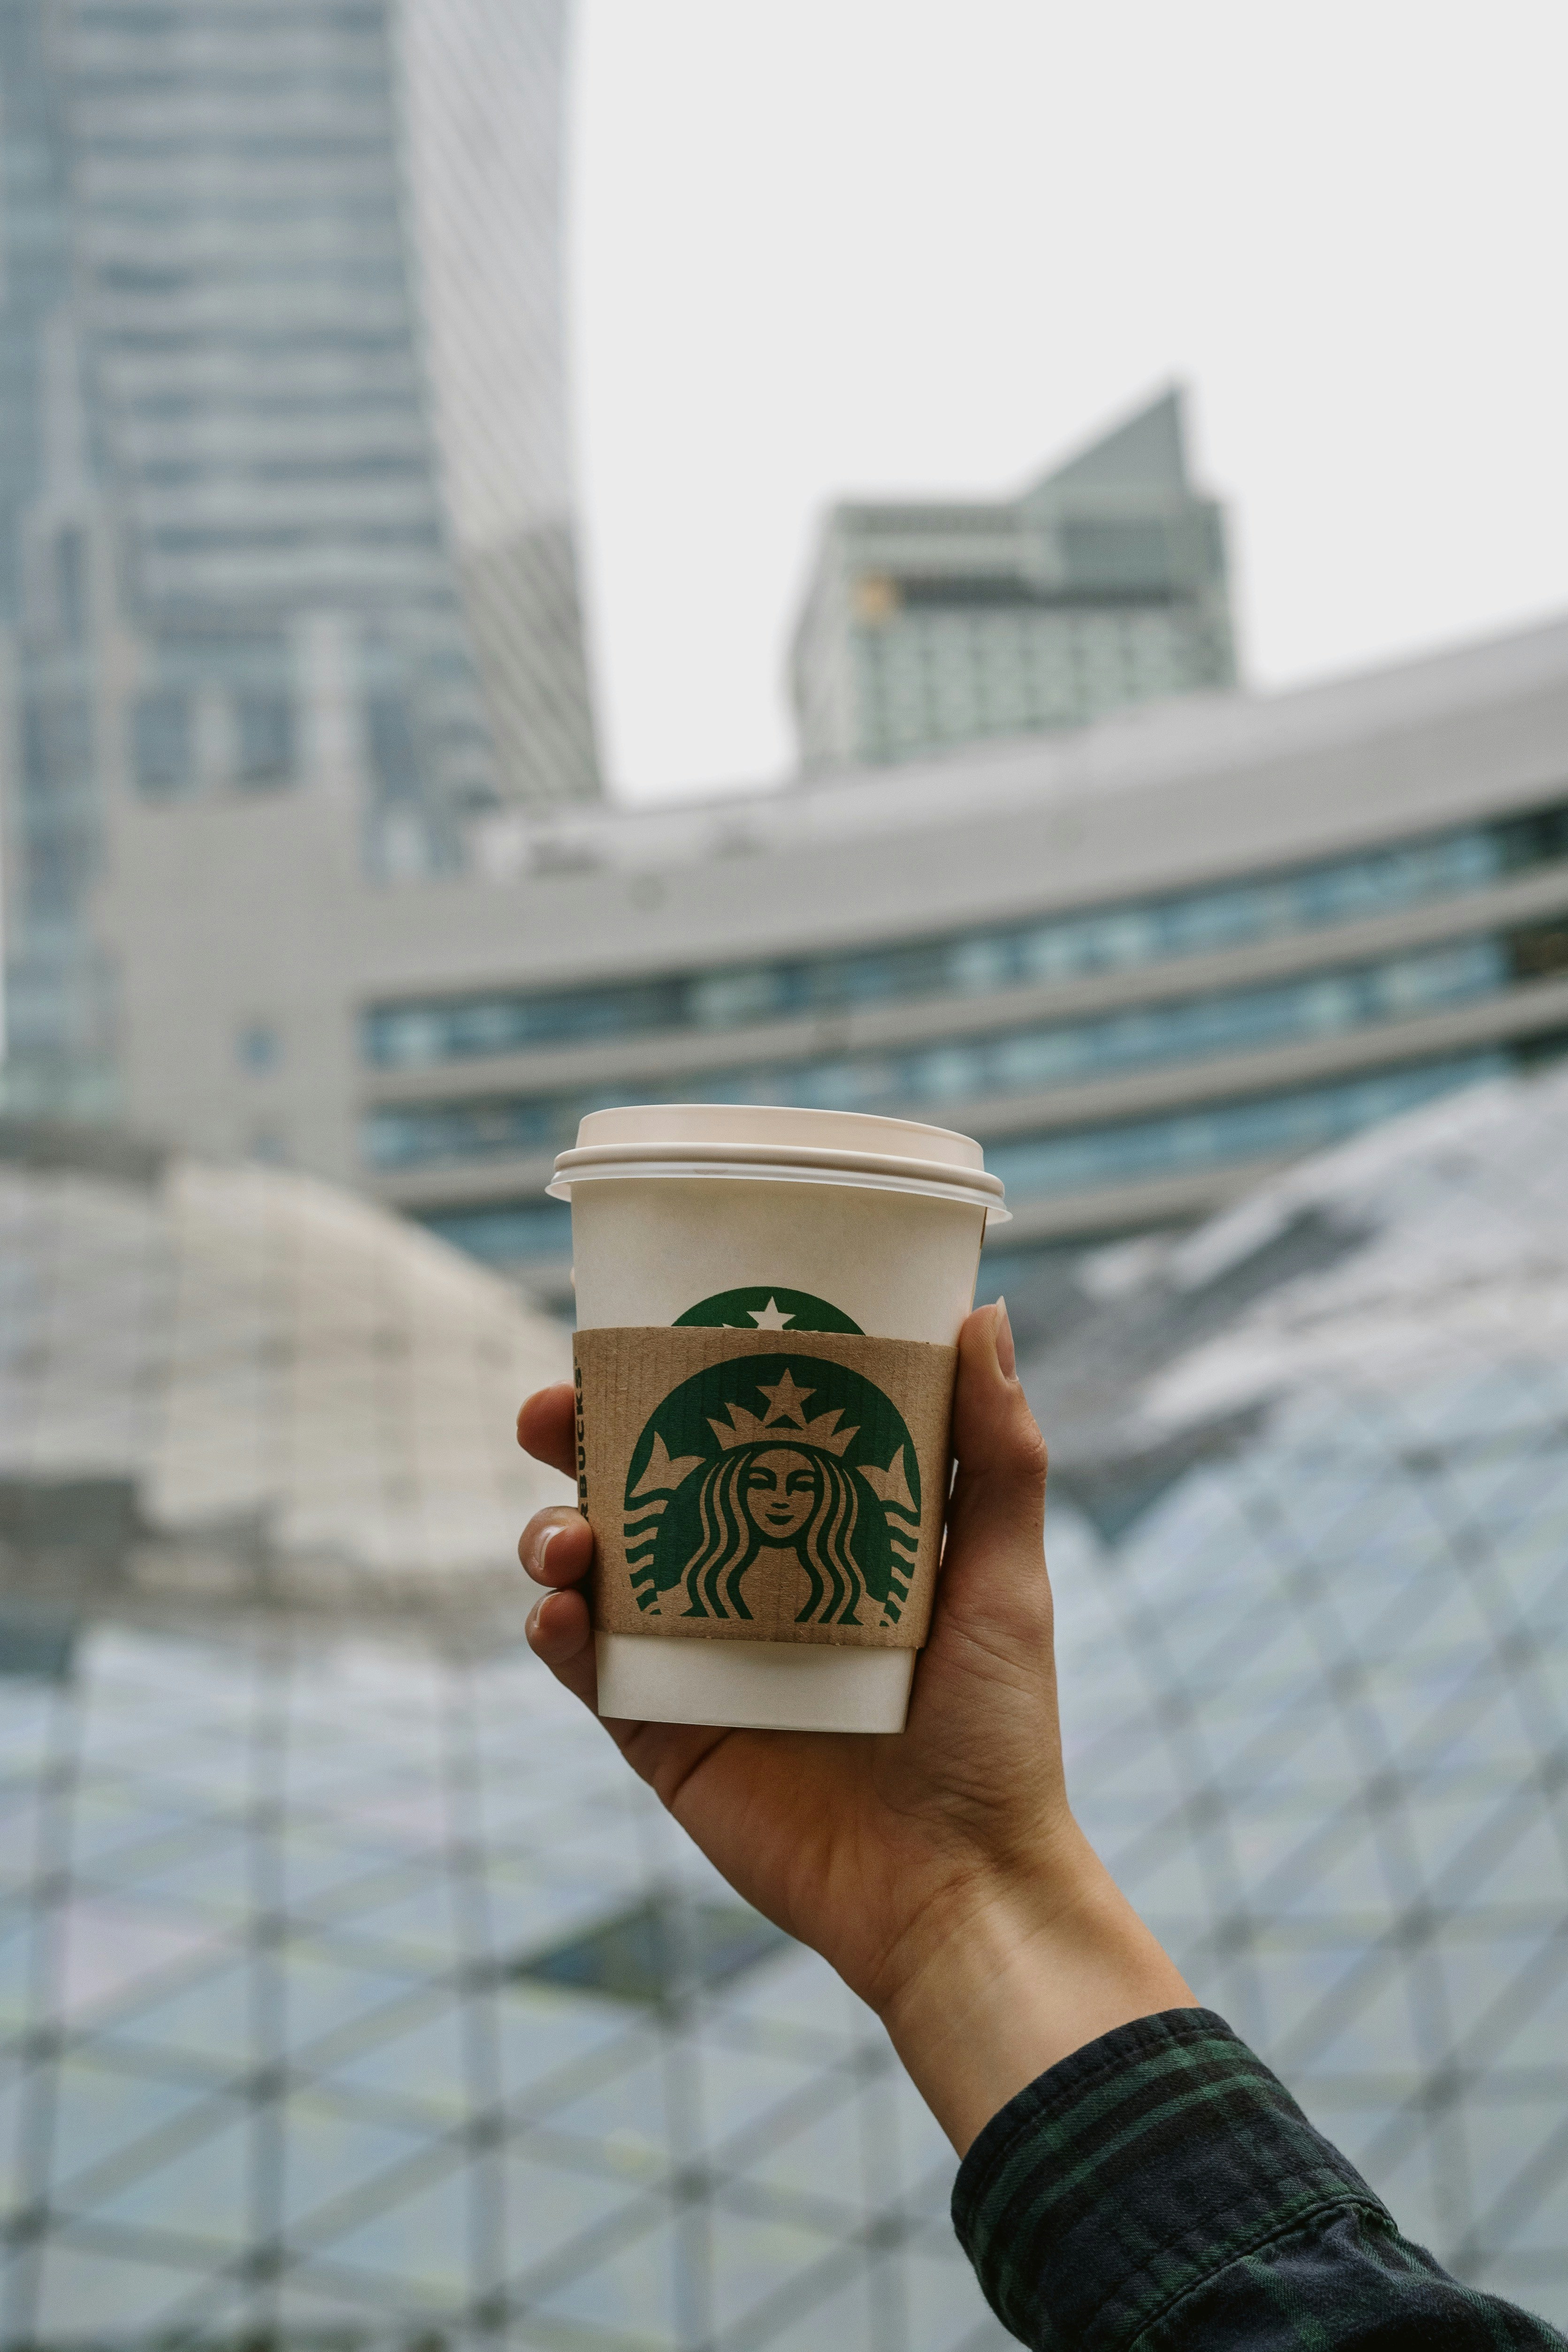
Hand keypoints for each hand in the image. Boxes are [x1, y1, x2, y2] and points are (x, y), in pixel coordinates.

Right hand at [517, 1300, 1190, 2152]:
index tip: (639, 1324)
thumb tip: (987, 1314)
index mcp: (816, 1532)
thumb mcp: (1005, 1577)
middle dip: (578, 1439)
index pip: (729, 1431)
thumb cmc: (998, 1730)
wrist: (960, 1884)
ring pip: (591, 1569)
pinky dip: (558, 1631)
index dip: (676, 1376)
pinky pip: (588, 1669)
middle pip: (636, 1486)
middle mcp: (743, 1584)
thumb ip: (996, 1455)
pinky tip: (560, 1612)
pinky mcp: (661, 1733)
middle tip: (551, 1412)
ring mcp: (695, 1657)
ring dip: (552, 1531)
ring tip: (564, 1538)